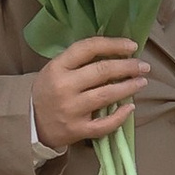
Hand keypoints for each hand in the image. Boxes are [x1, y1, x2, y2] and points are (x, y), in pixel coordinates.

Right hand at [32, 35, 151, 148]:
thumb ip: (79, 61)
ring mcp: (71, 110)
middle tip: (143, 66)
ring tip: (142, 82)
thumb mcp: (55, 69)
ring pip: (107, 95)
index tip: (132, 46)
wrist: (30, 122)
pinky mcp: (77, 130)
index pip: (88, 48)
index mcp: (57, 67)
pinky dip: (120, 116)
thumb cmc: (48, 90)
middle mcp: (64, 87)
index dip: (113, 44)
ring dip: (129, 87)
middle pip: (102, 71)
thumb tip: (116, 52)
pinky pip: (104, 124)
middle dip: (128, 67)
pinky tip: (130, 108)